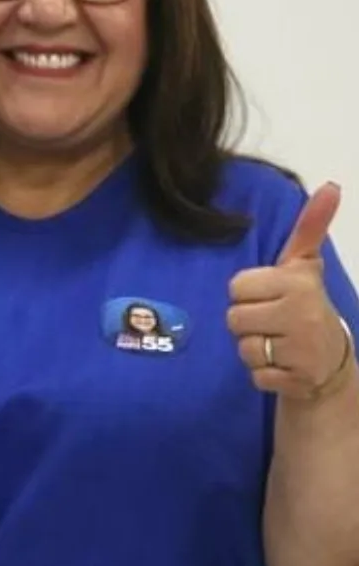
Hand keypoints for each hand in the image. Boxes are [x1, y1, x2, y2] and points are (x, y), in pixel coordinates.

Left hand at [227, 182, 352, 398]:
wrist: (329, 359)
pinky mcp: (296, 379)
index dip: (247, 294)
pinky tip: (283, 365)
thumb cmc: (304, 305)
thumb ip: (310, 228)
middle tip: (272, 323)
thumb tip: (331, 186)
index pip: (237, 286)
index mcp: (299, 282)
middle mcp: (302, 313)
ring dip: (254, 350)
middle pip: (234, 318)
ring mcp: (302, 349)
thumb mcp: (304, 266)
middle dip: (247, 323)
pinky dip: (264, 374)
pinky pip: (256, 375)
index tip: (269, 297)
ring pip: (244, 348)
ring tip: (277, 343)